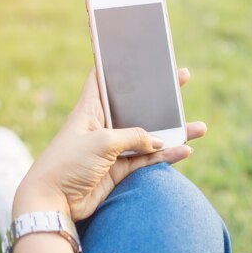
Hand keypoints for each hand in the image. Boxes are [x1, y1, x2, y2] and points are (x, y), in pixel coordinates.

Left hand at [13, 68, 206, 220]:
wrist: (52, 202)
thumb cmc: (67, 163)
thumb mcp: (102, 141)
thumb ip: (134, 137)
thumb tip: (158, 141)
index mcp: (89, 110)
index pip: (101, 78)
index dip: (115, 64)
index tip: (133, 50)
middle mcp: (102, 126)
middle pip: (134, 106)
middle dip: (157, 96)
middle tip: (180, 79)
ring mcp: (111, 150)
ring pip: (147, 137)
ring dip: (171, 133)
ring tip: (199, 128)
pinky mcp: (117, 171)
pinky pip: (147, 160)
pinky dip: (166, 157)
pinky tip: (185, 150)